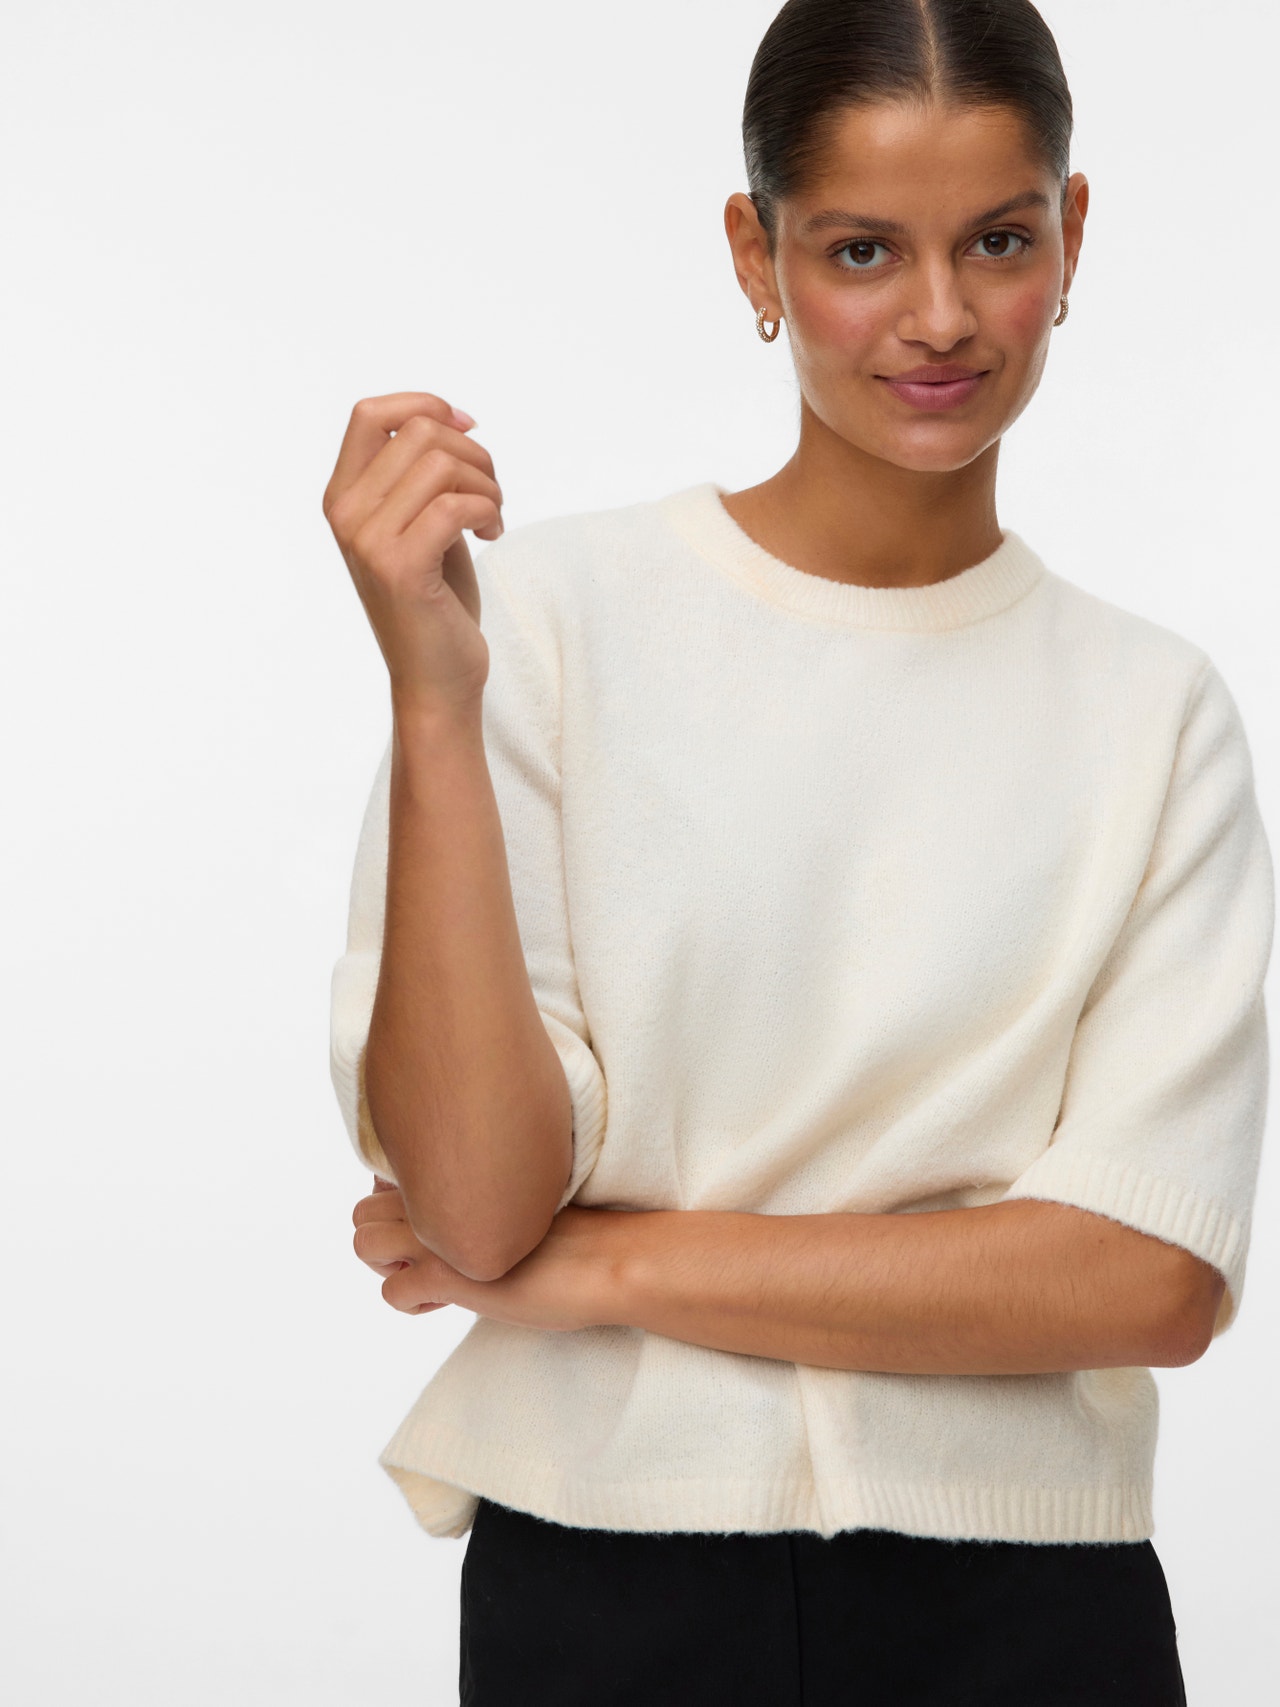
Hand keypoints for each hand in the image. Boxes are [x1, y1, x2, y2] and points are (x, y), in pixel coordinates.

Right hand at [321, 391, 503, 716]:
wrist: (436, 679)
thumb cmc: (436, 602)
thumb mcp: (420, 524)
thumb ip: (419, 475)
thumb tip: (451, 419)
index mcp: (342, 497)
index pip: (369, 413)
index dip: (426, 405)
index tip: (468, 427)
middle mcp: (345, 514)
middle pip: (419, 432)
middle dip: (474, 454)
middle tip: (492, 496)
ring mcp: (367, 541)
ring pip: (441, 463)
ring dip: (487, 485)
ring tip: (493, 518)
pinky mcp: (400, 567)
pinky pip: (454, 505)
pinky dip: (488, 511)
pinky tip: (492, 535)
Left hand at [351, 1181, 622, 1332]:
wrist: (612, 1258)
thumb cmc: (582, 1229)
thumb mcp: (521, 1197)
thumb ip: (484, 1193)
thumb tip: (463, 1205)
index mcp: (463, 1169)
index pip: (388, 1176)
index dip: (401, 1205)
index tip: (432, 1224)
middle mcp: (443, 1194)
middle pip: (364, 1207)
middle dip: (383, 1236)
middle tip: (425, 1255)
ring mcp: (442, 1236)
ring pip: (364, 1245)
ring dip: (388, 1267)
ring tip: (429, 1277)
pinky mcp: (449, 1277)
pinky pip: (392, 1293)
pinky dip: (410, 1302)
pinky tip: (445, 1303)